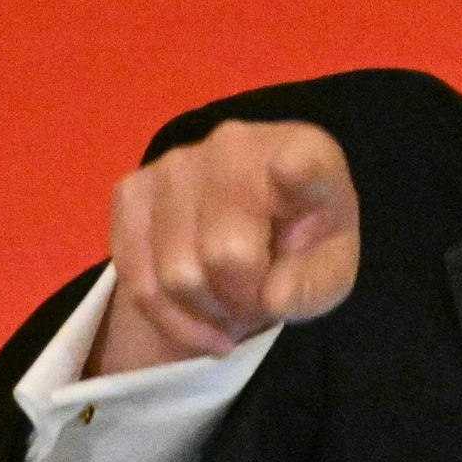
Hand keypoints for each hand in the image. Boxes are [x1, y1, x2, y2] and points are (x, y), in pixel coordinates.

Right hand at [88, 120, 359, 376]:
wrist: (254, 226)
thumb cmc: (303, 245)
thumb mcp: (330, 272)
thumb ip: (315, 285)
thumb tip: (276, 297)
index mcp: (306, 153)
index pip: (303, 160)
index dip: (298, 170)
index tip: (295, 170)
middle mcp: (236, 144)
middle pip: (227, 254)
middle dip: (243, 300)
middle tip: (256, 302)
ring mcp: (176, 163)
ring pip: (176, 276)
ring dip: (205, 312)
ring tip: (228, 303)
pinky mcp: (131, 190)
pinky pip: (136, 279)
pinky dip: (168, 317)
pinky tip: (196, 315)